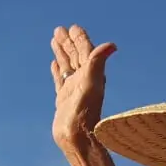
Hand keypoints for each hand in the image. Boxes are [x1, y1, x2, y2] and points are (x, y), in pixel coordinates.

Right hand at [50, 24, 117, 146]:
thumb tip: (112, 45)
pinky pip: (60, 80)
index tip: (72, 27)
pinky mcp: (63, 99)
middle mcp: (83, 80)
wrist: (76, 137)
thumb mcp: (91, 84)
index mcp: (91, 74)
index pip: (86, 51)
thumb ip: (97, 63)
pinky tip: (54, 64)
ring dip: (61, 53)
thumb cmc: (84, 113)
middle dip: (68, 42)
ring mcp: (73, 89)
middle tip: (59, 29)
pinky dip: (57, 70)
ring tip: (54, 39)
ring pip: (67, 66)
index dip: (80, 39)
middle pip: (75, 56)